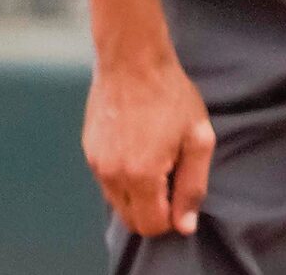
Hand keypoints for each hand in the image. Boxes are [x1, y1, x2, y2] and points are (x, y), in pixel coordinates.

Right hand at [84, 48, 214, 239]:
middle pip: (132, 220)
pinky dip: (124, 177)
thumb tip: (184, 225)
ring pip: (118, 202)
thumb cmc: (171, 95)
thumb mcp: (197, 138)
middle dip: (155, 209)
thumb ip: (192, 185)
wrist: (132, 61)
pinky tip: (140, 146)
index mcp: (140, 175)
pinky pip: (107, 181)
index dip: (172, 217)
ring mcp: (95, 164)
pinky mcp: (88, 152)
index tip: (182, 190)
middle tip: (173, 173)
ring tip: (158, 155)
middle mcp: (111, 175)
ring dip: (139, 193)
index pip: (151, 226)